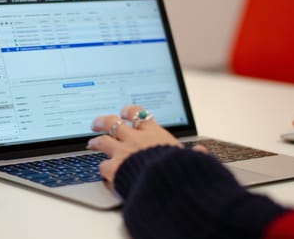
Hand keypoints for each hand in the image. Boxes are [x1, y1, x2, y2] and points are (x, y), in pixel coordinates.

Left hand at [88, 105, 205, 181]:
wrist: (167, 183)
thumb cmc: (179, 170)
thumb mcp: (190, 157)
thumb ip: (194, 153)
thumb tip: (202, 152)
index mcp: (153, 133)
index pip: (138, 114)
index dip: (129, 111)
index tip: (125, 111)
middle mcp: (135, 139)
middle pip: (113, 122)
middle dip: (103, 121)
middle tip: (97, 123)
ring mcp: (121, 152)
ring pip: (102, 141)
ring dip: (96, 142)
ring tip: (91, 143)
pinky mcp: (113, 168)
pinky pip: (102, 166)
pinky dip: (102, 169)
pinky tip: (103, 173)